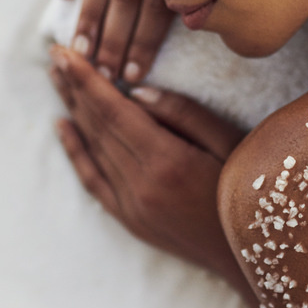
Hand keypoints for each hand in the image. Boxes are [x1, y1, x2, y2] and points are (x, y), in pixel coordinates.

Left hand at [48, 45, 246, 286]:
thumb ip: (183, 113)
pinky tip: (63, 126)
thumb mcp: (229, 142)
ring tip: (57, 78)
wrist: (251, 256)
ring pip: (93, 149)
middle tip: (55, 54)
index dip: (87, 79)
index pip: (115, 110)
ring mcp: (132, 206)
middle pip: (98, 126)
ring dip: (73, 110)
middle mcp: (141, 185)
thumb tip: (136, 91)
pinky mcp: (130, 220)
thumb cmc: (251, 191)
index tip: (65, 51)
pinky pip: (93, 180)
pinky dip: (75, 151)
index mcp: (167, 161)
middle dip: (74, 87)